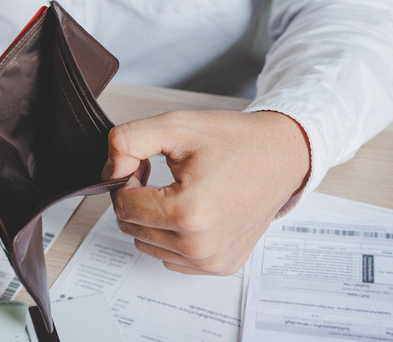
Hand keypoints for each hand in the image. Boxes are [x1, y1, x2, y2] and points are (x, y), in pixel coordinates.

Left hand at [102, 110, 309, 274]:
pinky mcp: (220, 266)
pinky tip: (190, 210)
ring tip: (176, 190)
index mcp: (188, 213)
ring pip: (147, 244)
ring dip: (151, 218)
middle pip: (132, 227)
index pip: (123, 205)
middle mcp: (200, 246)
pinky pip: (171, 257)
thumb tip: (109, 172)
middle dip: (136, 198)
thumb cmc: (234, 141)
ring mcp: (211, 261)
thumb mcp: (176, 126)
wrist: (282, 156)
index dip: (125, 179)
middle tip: (158, 174)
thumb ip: (128, 142)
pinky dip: (170, 235)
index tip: (144, 165)